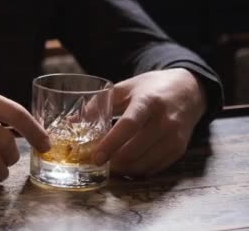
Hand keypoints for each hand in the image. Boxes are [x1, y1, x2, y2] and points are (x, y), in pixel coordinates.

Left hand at [92, 69, 206, 175]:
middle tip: (96, 163)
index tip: (95, 156)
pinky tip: (126, 166)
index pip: (128, 126)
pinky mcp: (179, 149)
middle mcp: (164, 120)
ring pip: (145, 163)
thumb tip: (71, 121)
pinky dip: (138, 170)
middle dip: (113, 161)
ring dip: (124, 168)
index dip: (110, 143)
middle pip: (135, 149)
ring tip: (109, 165)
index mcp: (148, 101)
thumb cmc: (150, 88)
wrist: (188, 90)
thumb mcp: (124, 88)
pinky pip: (155, 168)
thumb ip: (99, 104)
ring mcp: (174, 136)